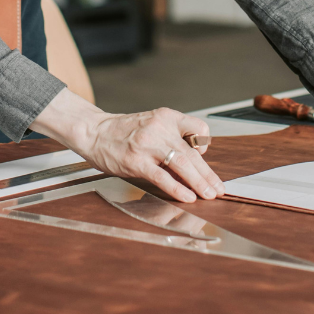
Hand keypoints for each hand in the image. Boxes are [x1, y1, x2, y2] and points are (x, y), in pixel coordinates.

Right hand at [30, 88, 224, 202]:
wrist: (94, 131)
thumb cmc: (124, 130)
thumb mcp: (152, 123)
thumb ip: (172, 136)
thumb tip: (194, 158)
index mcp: (166, 116)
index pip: (198, 129)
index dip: (204, 144)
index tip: (203, 157)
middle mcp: (159, 128)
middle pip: (192, 153)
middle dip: (208, 174)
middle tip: (218, 188)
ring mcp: (148, 145)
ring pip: (182, 164)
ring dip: (199, 182)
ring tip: (209, 195)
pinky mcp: (136, 161)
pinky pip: (163, 177)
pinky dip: (178, 188)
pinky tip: (187, 197)